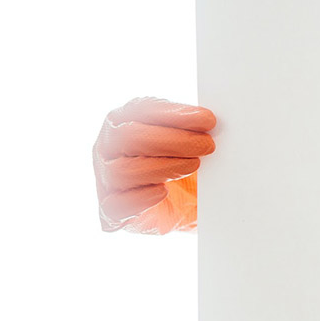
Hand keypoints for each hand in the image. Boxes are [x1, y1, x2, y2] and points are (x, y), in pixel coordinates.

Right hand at [93, 97, 215, 233]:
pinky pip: (115, 205)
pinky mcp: (112, 211)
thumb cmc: (185, 163)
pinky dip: (141, 199)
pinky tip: (163, 192)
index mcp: (125, 119)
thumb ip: (194, 128)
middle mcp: (108, 146)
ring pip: (122, 170)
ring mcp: (105, 178)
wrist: (184, 204)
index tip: (208, 121)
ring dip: (164, 168)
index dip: (176, 115)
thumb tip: (213, 122)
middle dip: (174, 141)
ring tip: (194, 166)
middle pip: (129, 137)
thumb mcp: (191, 140)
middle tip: (208, 146)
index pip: (142, 109)